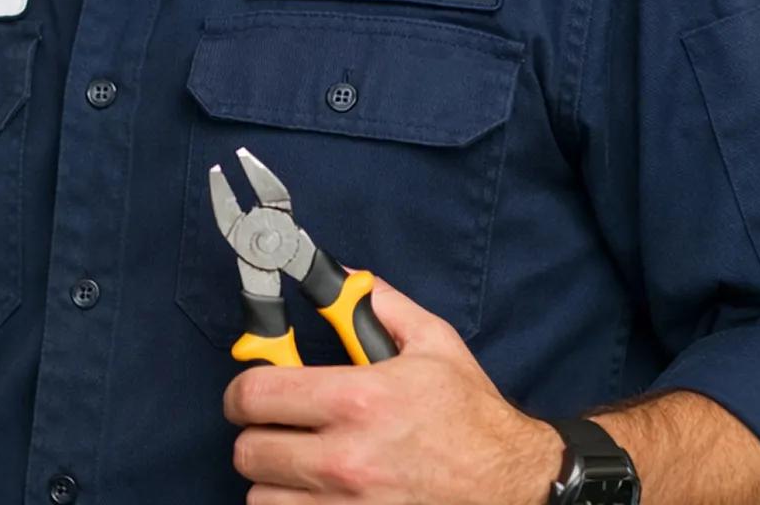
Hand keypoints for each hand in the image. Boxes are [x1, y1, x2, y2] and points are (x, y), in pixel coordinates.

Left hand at [223, 278, 562, 503]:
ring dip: (273, 482)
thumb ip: (379, 304)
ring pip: (261, 498)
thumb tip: (341, 277)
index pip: (256, 394)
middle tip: (277, 428)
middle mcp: (346, 459)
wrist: (514, 484)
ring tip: (298, 466)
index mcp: (359, 400)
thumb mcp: (434, 343)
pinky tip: (316, 494)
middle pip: (249, 452)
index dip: (244, 389)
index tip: (250, 392)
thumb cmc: (472, 417)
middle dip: (257, 435)